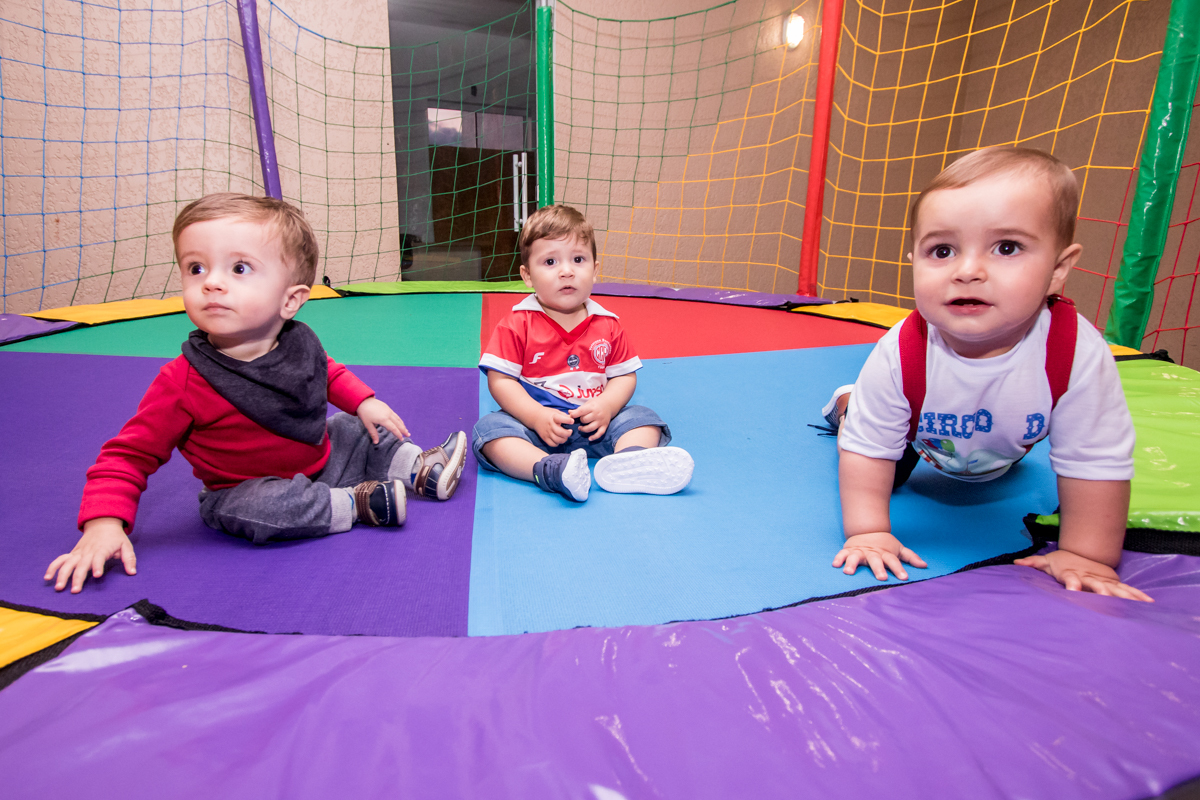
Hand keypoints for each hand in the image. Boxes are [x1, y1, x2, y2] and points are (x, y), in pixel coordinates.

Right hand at [45, 517, 135, 592]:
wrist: (102, 523)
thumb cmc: (116, 537)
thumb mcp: (126, 546)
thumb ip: (129, 559)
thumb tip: (132, 572)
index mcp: (102, 549)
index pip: (99, 557)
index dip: (97, 565)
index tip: (96, 575)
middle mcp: (88, 551)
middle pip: (81, 564)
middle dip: (77, 577)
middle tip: (75, 590)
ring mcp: (79, 552)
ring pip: (68, 563)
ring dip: (62, 575)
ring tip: (59, 587)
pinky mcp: (72, 553)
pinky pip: (60, 560)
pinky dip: (53, 567)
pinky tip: (48, 577)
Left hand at [356, 397, 409, 443]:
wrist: (363, 400)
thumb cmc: (364, 413)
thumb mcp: (368, 424)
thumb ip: (373, 433)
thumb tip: (376, 442)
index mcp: (383, 420)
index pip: (393, 428)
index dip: (398, 434)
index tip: (401, 439)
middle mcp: (388, 415)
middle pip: (398, 424)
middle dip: (404, 430)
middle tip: (408, 435)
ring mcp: (388, 410)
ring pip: (398, 419)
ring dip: (402, 425)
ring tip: (406, 430)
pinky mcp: (387, 408)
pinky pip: (395, 415)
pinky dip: (399, 420)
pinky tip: (399, 422)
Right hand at [532, 405, 573, 447]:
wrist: (535, 417)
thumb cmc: (547, 414)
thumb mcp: (556, 411)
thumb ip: (564, 415)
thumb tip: (572, 419)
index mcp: (553, 417)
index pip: (561, 419)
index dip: (568, 420)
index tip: (572, 421)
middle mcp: (550, 426)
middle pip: (560, 433)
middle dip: (568, 433)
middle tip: (570, 431)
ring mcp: (547, 433)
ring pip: (557, 440)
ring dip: (564, 439)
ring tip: (565, 436)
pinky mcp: (544, 438)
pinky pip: (552, 444)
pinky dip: (557, 443)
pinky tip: (558, 439)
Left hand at [570, 396, 616, 440]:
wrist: (609, 404)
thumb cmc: (596, 403)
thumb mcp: (588, 403)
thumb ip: (579, 409)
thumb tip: (569, 413)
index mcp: (592, 407)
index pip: (581, 411)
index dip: (574, 415)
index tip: (571, 416)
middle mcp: (597, 414)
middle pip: (585, 420)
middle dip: (581, 420)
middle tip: (580, 420)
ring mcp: (601, 421)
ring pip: (591, 428)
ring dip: (584, 429)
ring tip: (580, 428)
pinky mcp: (605, 426)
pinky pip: (600, 433)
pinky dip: (595, 437)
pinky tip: (589, 439)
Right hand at [833, 531, 926, 580]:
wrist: (867, 529)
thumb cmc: (885, 544)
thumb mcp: (899, 548)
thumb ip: (911, 557)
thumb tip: (924, 565)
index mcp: (885, 553)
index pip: (893, 561)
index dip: (899, 569)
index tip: (904, 577)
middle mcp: (872, 553)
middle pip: (875, 560)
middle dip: (878, 569)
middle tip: (882, 578)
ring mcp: (859, 551)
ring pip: (856, 557)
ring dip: (852, 564)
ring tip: (849, 572)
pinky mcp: (849, 550)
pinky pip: (842, 554)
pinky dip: (838, 558)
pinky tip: (836, 565)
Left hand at [1014, 549, 1152, 601]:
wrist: (1081, 552)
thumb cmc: (1061, 562)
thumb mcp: (1045, 562)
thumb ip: (1032, 563)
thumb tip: (1016, 563)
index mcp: (1072, 574)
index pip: (1071, 579)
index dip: (1072, 585)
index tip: (1072, 591)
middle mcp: (1089, 577)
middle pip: (1097, 585)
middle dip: (1103, 593)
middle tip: (1109, 601)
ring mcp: (1103, 580)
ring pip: (1115, 589)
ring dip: (1125, 596)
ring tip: (1138, 604)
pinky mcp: (1113, 583)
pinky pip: (1126, 590)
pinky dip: (1137, 596)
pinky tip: (1148, 603)